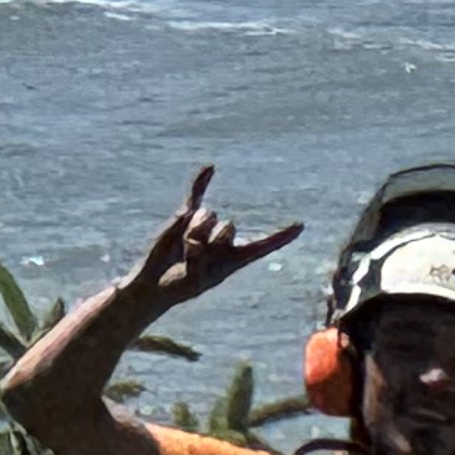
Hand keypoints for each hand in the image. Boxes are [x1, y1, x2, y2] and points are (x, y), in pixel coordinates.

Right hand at [123, 165, 303, 318]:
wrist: (155, 283)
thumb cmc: (179, 286)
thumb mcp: (195, 278)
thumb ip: (199, 258)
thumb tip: (196, 240)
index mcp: (234, 259)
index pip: (263, 245)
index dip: (280, 236)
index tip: (300, 226)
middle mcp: (224, 240)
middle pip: (228, 226)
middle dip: (210, 241)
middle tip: (194, 258)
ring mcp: (205, 226)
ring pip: (209, 216)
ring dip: (194, 232)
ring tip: (183, 250)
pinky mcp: (186, 218)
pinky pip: (196, 195)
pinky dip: (201, 182)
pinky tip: (210, 168)